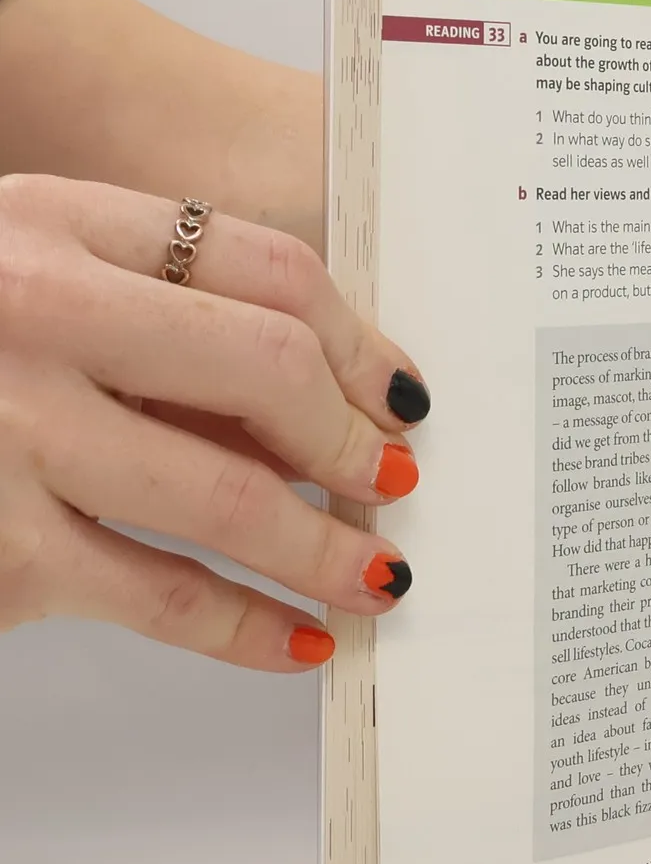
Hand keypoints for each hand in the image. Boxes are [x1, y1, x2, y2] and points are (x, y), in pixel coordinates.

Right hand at [0, 175, 428, 670]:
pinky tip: (297, 640)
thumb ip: (148, 310)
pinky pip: (157, 596)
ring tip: (375, 575)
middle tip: (394, 481)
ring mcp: (6, 431)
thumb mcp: (26, 275)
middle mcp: (30, 312)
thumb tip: (323, 396)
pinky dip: (245, 627)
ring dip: (322, 547)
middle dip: (352, 440)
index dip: (358, 337)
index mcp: (51, 222)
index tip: (399, 391)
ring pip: (226, 496)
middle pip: (265, 368)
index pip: (265, 264)